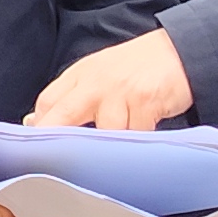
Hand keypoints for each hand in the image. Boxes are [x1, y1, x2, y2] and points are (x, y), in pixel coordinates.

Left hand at [29, 28, 194, 133]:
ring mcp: (120, 92)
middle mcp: (95, 83)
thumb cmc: (137, 67)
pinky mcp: (145, 103)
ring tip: (117, 145)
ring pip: (102, 134)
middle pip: (62, 117)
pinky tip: (140, 135)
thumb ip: (71, 97)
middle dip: (58, 143)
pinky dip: (136, 143)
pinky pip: (134, 136)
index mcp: (80, 75)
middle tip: (58, 164)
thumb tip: (38, 122)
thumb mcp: (98, 74)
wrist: (179, 51)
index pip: (47, 102)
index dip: (40, 128)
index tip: (39, 148)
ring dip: (108, 147)